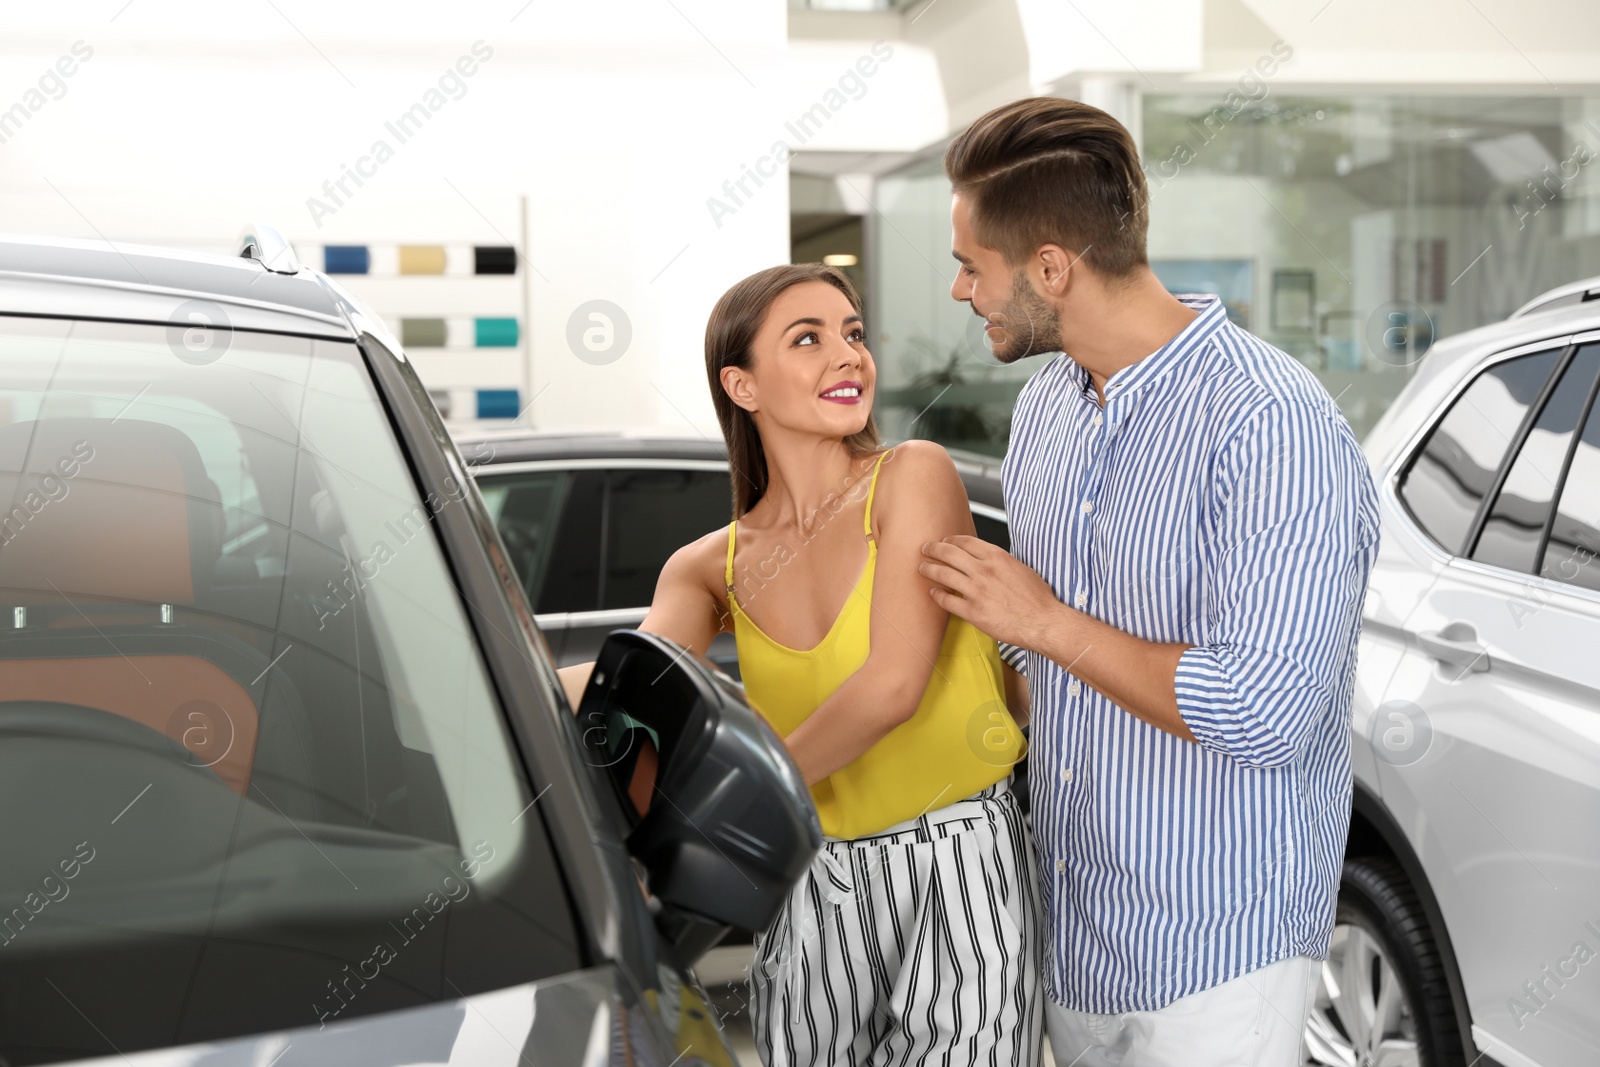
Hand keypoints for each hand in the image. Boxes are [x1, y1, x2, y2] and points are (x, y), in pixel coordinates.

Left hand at [918, 535, 1062, 650]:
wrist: (1042, 621)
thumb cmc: (1037, 598)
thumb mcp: (1020, 568)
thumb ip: (1000, 562)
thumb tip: (988, 560)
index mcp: (996, 557)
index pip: (964, 541)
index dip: (950, 540)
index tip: (943, 541)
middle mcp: (984, 571)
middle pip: (949, 553)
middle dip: (933, 549)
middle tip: (925, 549)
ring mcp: (976, 591)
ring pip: (943, 574)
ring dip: (929, 569)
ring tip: (922, 568)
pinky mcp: (973, 612)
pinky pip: (947, 601)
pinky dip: (937, 595)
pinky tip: (933, 593)